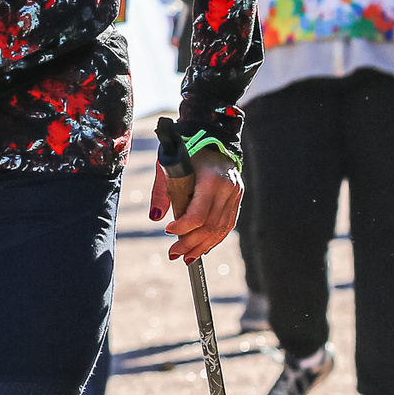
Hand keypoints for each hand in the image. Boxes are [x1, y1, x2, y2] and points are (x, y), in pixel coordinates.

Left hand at [148, 148, 243, 262]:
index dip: (183, 227)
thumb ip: (161, 191)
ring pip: (221, 228)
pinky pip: (228, 224)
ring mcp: (236, 193)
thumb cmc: (186, 150)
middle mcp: (228, 187)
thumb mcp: (168, 164)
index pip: (199, 213)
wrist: (211, 136)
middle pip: (210, 225)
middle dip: (190, 243)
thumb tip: (155, 218)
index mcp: (211, 178)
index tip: (168, 231)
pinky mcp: (238, 197)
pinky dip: (215, 239)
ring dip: (203, 246)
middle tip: (174, 254)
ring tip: (187, 257)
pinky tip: (202, 248)